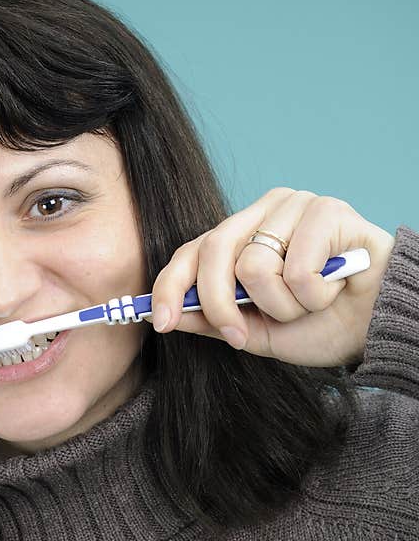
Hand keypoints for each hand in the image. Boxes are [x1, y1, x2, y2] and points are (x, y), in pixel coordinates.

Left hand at [147, 187, 394, 366]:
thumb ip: (211, 320)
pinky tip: (332, 290)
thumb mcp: (253, 332)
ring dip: (280, 305)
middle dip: (220, 305)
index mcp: (238, 236)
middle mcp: (260, 213)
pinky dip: (312, 295)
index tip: (162, 322)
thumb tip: (164, 315)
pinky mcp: (327, 210)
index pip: (189, 252)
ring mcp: (293, 205)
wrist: (377, 328)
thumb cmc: (317, 324)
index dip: (169, 287)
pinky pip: (296, 267)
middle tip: (242, 335)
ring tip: (307, 303)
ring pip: (253, 265)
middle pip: (212, 253)